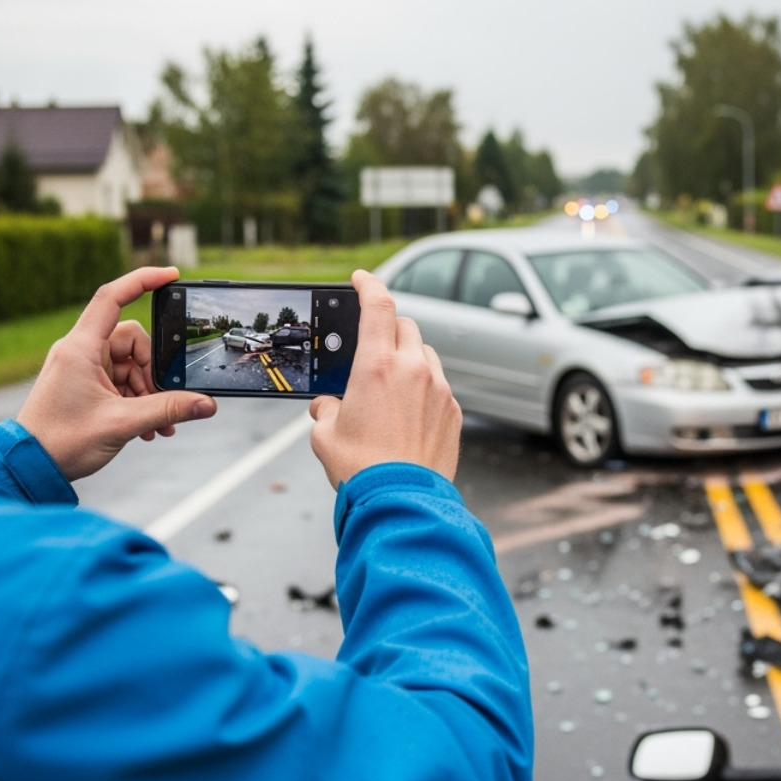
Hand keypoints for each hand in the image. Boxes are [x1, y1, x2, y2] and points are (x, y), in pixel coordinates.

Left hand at [17, 266, 216, 480]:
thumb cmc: (60, 441)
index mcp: (80, 348)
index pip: (112, 297)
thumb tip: (206, 404)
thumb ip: (168, 410)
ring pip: (131, 365)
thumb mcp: (122, 424)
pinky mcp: (85, 385)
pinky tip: (146, 427)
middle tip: (161, 404)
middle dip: (153, 372)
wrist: (29, 466)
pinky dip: (137, 400)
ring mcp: (82, 368)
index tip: (171, 275)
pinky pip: (122, 382)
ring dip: (148, 393)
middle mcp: (80, 351)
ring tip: (155, 425)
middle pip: (133, 342)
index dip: (142, 280)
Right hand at [309, 269, 460, 485]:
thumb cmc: (360, 469)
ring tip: (390, 386)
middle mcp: (413, 369)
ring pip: (426, 354)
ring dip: (409, 358)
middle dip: (387, 329)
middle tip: (372, 346)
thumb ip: (326, 410)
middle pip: (405, 326)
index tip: (362, 278)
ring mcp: (439, 389)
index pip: (378, 305)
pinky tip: (409, 414)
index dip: (369, 284)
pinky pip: (439, 386)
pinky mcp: (454, 411)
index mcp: (376, 365)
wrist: (402, 501)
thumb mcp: (325, 435)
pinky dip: (425, 389)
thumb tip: (329, 407)